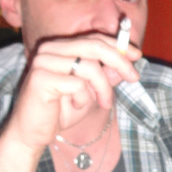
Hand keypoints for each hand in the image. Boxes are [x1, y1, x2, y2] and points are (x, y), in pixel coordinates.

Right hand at [5, 34, 140, 152]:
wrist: (33, 133)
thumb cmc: (61, 111)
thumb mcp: (91, 91)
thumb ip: (105, 75)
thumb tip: (127, 62)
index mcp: (60, 47)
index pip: (93, 39)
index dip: (118, 46)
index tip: (137, 56)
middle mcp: (49, 50)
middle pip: (94, 46)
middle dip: (119, 61)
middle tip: (134, 77)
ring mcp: (43, 62)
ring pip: (89, 66)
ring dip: (103, 88)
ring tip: (103, 103)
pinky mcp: (40, 78)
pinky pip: (77, 84)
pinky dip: (84, 98)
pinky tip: (76, 106)